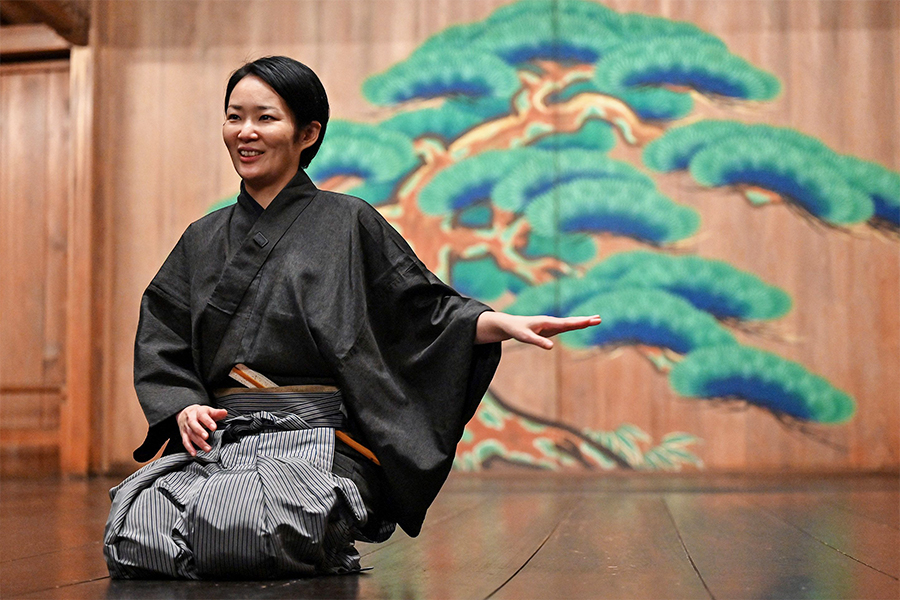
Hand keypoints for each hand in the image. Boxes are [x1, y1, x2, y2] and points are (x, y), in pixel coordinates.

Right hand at [176, 404, 227, 455]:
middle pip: (194, 425)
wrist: (185, 412)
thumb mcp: (208, 411)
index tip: (214, 427)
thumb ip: (217, 413)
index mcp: (198, 412)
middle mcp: (191, 419)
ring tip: (207, 448)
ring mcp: (186, 427)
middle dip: (200, 431)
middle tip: (206, 437)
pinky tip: (194, 453)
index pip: (203, 416)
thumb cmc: (199, 413)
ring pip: (191, 435)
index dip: (208, 422)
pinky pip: (185, 441)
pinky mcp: (183, 434)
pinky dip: (189, 448)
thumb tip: (225, 412)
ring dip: (199, 442)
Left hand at [476, 312, 600, 348]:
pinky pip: (566, 326)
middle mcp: (551, 322)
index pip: (566, 323)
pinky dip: (576, 325)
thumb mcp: (525, 337)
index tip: (590, 320)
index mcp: (547, 322)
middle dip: (585, 320)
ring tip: (596, 319)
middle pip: (571, 321)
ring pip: (570, 323)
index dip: (578, 322)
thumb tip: (551, 348)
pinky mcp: (550, 328)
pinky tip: (583, 324)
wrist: (510, 324)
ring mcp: (552, 325)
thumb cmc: (517, 330)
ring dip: (582, 321)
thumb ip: (538, 342)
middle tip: (599, 319)